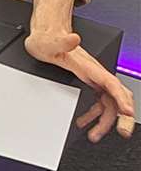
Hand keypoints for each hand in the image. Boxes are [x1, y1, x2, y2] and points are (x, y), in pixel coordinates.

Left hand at [26, 0, 134, 142]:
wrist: (44, 35)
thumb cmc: (46, 40)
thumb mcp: (48, 42)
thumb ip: (61, 42)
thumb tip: (73, 38)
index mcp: (88, 65)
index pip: (110, 83)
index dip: (120, 98)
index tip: (127, 112)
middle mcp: (94, 73)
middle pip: (115, 95)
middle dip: (121, 115)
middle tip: (120, 131)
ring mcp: (92, 78)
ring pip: (107, 102)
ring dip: (104, 120)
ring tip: (94, 134)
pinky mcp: (87, 82)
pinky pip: (98, 101)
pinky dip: (94, 114)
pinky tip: (83, 122)